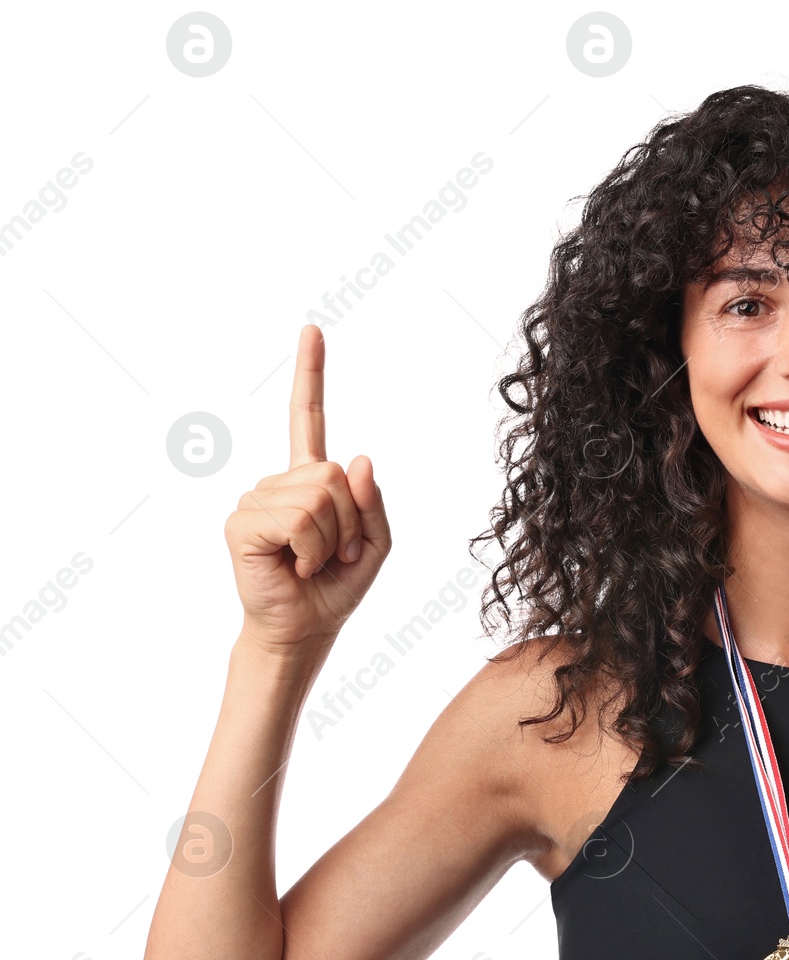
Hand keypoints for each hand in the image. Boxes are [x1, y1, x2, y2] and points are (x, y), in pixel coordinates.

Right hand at [223, 325, 391, 652]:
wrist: (304, 628)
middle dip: (349, 522)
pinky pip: (298, 520)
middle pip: (333, 474)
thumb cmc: (336, 587)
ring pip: (319, 499)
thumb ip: (374, 504)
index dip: (311, 375)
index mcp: (310, 480)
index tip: (312, 330)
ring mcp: (256, 499)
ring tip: (311, 562)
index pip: (309, 418)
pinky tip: (293, 565)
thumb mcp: (376, 546)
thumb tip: (358, 459)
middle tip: (333, 554)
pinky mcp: (242, 522)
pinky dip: (310, 549)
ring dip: (331, 540)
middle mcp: (279, 483)